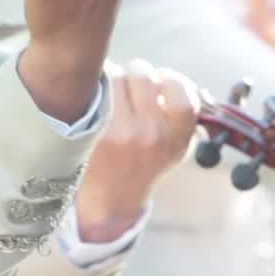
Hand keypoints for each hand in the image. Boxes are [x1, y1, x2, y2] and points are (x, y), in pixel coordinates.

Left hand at [74, 60, 199, 241]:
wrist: (110, 201)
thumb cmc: (143, 166)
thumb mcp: (175, 148)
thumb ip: (180, 114)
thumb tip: (168, 76)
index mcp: (176, 138)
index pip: (181, 91)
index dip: (170, 78)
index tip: (161, 80)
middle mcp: (151, 135)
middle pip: (142, 74)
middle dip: (137, 76)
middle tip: (131, 87)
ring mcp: (121, 132)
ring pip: (116, 77)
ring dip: (114, 81)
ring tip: (113, 98)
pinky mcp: (93, 132)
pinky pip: (95, 91)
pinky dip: (95, 90)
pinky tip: (95, 102)